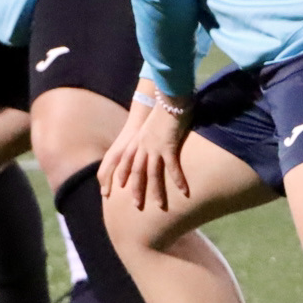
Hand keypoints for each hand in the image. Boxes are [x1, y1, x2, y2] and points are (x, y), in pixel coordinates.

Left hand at [101, 81, 190, 212]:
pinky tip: (184, 191)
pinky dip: (178, 180)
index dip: (121, 174)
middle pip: (136, 172)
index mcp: (137, 139)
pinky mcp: (167, 146)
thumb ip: (150, 132)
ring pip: (152, 174)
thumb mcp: (151, 122)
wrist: (169, 97)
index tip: (118, 187)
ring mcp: (154, 147)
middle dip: (136, 189)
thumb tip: (154, 138)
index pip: (124, 160)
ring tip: (159, 205)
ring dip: (155, 191)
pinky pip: (172, 168)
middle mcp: (142, 145)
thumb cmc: (163, 106)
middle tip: (137, 205)